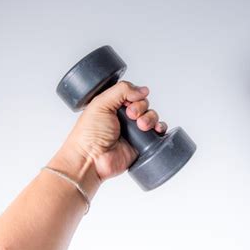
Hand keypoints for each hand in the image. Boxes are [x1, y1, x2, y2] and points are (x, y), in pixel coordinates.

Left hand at [49, 81, 166, 185]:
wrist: (92, 159)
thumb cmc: (89, 134)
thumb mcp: (101, 103)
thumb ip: (121, 90)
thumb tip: (142, 90)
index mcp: (112, 105)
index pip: (132, 93)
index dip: (134, 95)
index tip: (128, 103)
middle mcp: (123, 117)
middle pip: (144, 103)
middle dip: (141, 107)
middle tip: (131, 116)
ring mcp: (133, 131)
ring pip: (152, 116)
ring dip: (150, 117)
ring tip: (141, 126)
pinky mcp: (141, 144)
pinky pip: (158, 133)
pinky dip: (160, 128)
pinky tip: (155, 129)